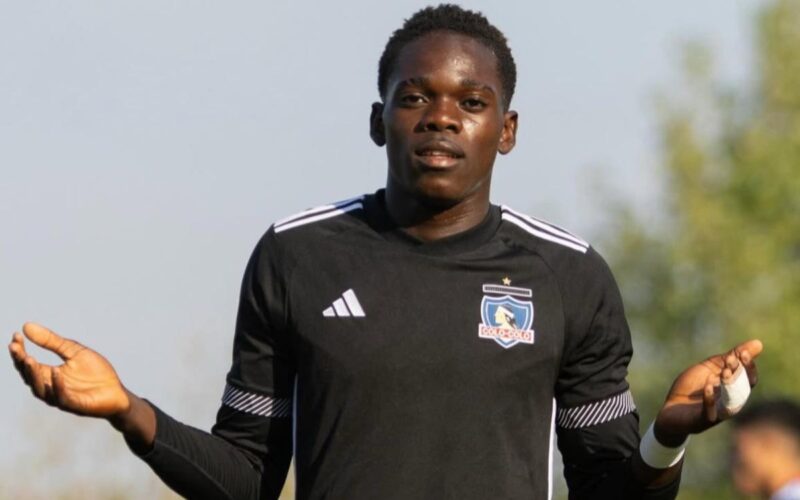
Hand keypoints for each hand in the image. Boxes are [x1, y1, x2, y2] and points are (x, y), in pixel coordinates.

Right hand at [8, 322, 129, 417]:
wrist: (118, 391)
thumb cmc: (96, 372)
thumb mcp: (74, 351)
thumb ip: (52, 341)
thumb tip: (26, 326)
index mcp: (49, 374)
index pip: (27, 364)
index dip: (20, 351)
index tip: (15, 336)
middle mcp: (50, 387)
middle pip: (28, 376)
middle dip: (21, 362)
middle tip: (16, 347)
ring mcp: (61, 397)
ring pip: (40, 389)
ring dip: (33, 375)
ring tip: (29, 359)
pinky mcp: (75, 405)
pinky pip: (61, 397)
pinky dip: (57, 385)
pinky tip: (55, 371)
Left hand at [653, 339, 761, 446]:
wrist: (670, 408)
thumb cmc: (693, 387)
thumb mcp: (711, 367)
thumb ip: (732, 357)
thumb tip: (758, 343)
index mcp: (734, 390)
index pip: (749, 379)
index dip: (748, 366)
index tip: (742, 352)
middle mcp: (730, 403)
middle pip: (743, 389)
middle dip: (739, 374)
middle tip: (731, 360)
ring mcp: (717, 413)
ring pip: (730, 402)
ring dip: (728, 386)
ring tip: (724, 372)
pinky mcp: (701, 420)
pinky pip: (709, 412)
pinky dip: (710, 399)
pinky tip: (708, 386)